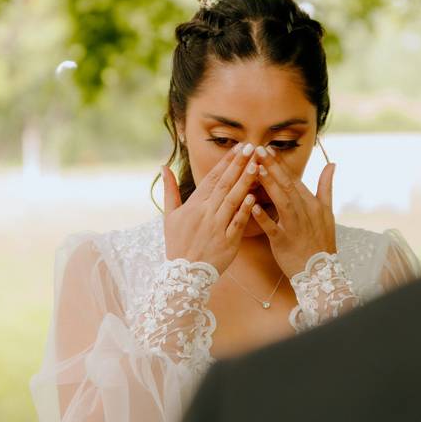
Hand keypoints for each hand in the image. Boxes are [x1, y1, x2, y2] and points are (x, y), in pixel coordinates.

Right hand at [160, 143, 260, 274]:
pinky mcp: (227, 242)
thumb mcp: (169, 215)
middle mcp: (206, 213)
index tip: (239, 147)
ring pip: (233, 200)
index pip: (212, 178)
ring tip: (256, 165)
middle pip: (225, 184)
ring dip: (245, 182)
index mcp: (194, 205)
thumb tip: (164, 166)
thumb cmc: (177, 243)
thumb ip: (170, 189)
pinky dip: (245, 210)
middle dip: (238, 164)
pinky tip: (254, 196)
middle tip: (252, 147)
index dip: (226, 161)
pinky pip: (237, 223)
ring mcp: (217, 227)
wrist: (183, 274)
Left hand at [249, 146, 336, 277]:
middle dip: (273, 167)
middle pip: (287, 185)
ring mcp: (294, 227)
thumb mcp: (328, 211)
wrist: (321, 272)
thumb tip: (332, 163)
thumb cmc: (321, 240)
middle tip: (259, 150)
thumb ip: (326, 186)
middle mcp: (304, 211)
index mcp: (311, 203)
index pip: (294, 179)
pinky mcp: (284, 242)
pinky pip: (273, 228)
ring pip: (282, 202)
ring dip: (269, 185)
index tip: (268, 148)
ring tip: (256, 170)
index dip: (281, 163)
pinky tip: (252, 206)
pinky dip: (264, 217)